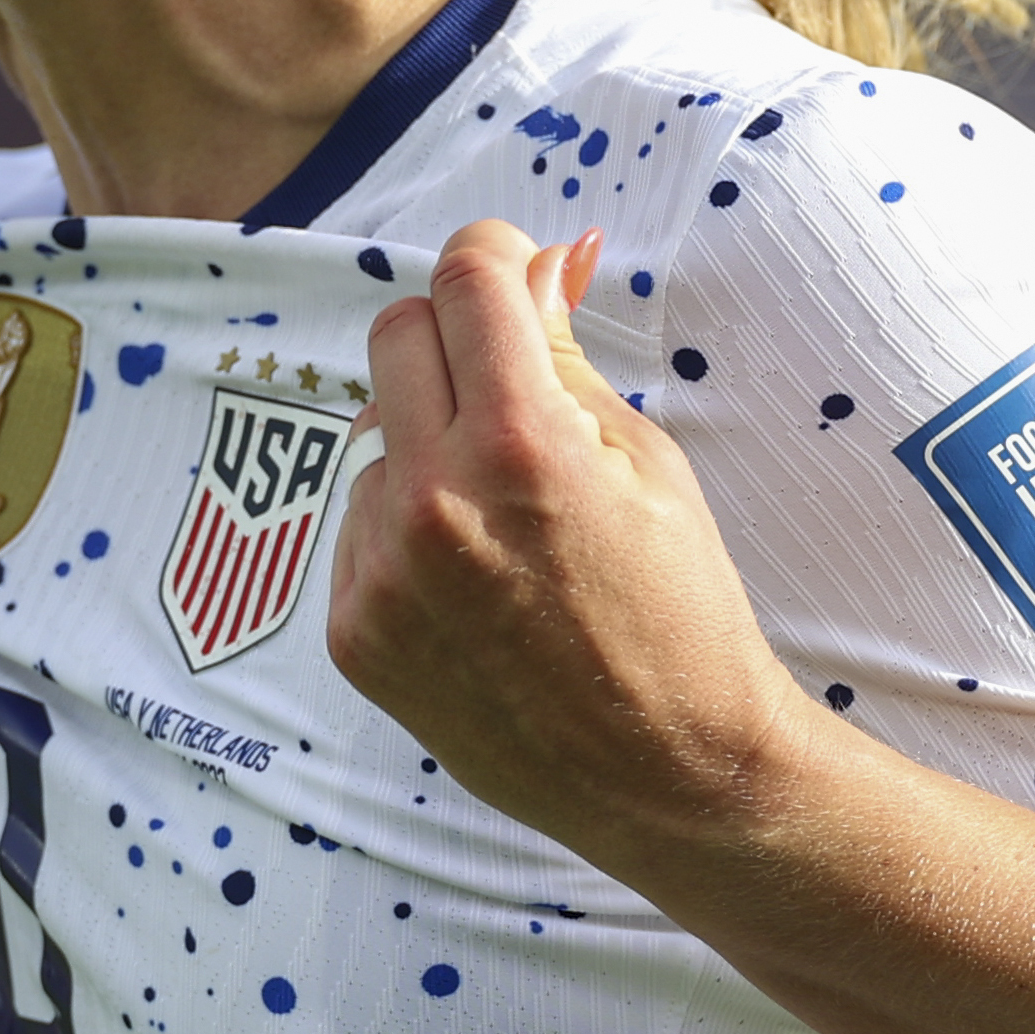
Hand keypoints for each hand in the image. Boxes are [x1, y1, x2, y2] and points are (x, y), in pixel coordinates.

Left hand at [328, 217, 810, 865]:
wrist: (668, 774)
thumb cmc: (681, 613)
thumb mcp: (648, 463)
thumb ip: (566, 355)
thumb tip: (538, 260)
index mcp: (521, 446)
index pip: (465, 279)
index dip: (495, 259)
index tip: (512, 275)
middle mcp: (434, 502)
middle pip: (395, 335)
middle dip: (453, 340)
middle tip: (511, 390)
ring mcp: (382, 573)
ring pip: (374, 438)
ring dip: (428, 449)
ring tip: (509, 527)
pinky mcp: (353, 633)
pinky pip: (358, 528)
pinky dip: (406, 533)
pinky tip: (476, 587)